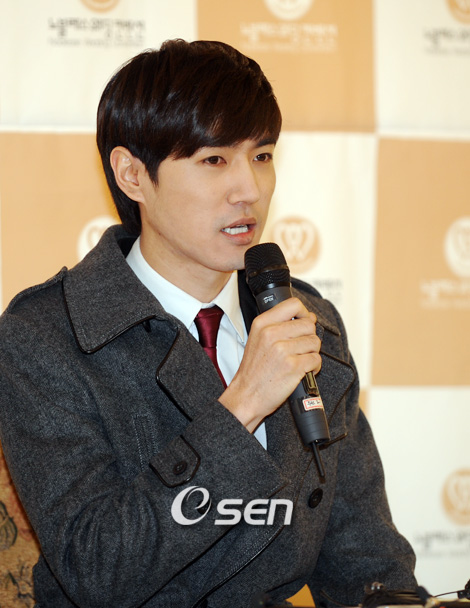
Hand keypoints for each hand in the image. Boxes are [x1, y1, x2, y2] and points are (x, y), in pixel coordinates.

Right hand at [218, 297, 320, 432]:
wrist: (246, 395)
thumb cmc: (253, 370)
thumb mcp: (257, 338)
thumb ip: (279, 324)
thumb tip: (308, 316)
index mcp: (262, 324)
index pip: (293, 304)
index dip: (304, 312)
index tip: (304, 321)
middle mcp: (272, 334)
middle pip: (309, 325)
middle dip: (309, 337)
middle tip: (299, 348)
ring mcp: (283, 350)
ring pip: (314, 342)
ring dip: (311, 353)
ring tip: (299, 360)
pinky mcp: (293, 366)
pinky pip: (316, 359)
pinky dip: (313, 367)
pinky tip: (302, 370)